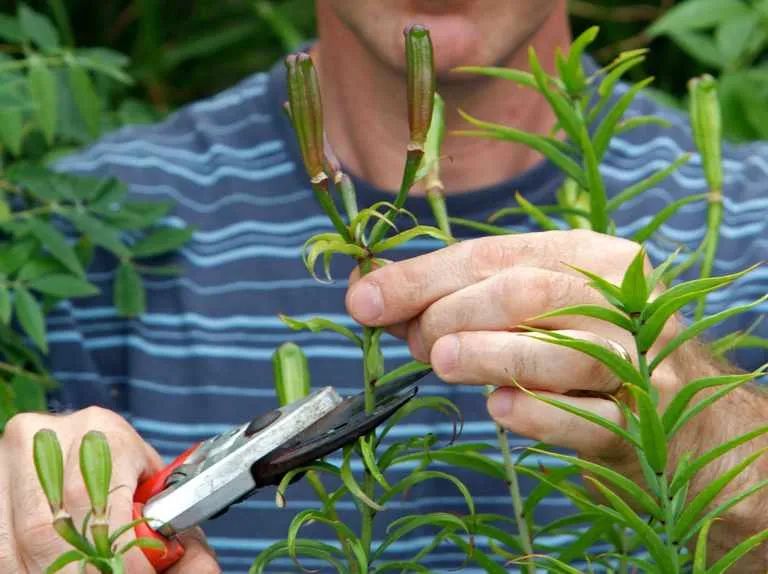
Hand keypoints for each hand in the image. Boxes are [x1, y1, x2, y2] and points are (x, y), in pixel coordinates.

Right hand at [0, 407, 219, 572]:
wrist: (85, 444)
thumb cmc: (124, 470)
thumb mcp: (149, 486)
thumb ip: (170, 521)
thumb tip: (199, 565)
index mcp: (101, 430)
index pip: (100, 503)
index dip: (116, 553)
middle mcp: (49, 435)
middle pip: (54, 527)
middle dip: (82, 569)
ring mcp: (9, 457)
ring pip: (21, 541)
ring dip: (47, 570)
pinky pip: (0, 543)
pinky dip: (21, 567)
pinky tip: (44, 571)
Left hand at [346, 230, 696, 465]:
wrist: (679, 418)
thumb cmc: (583, 349)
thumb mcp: (530, 310)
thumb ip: (456, 298)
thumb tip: (366, 294)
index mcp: (594, 256)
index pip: (494, 255)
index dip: (422, 277)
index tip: (363, 300)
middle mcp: (624, 301)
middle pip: (526, 293)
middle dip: (451, 315)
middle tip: (418, 345)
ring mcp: (641, 364)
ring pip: (557, 351)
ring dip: (484, 354)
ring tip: (440, 362)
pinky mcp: (642, 426)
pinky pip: (585, 419)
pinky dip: (534, 412)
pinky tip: (497, 407)